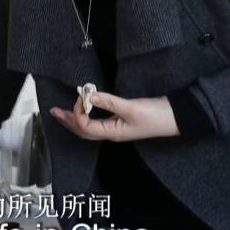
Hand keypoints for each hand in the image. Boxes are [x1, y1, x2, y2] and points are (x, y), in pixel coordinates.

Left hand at [50, 91, 179, 140]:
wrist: (176, 117)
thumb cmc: (156, 115)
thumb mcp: (131, 107)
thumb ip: (109, 101)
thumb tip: (88, 95)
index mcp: (112, 133)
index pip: (85, 126)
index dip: (78, 112)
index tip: (81, 96)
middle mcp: (111, 133)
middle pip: (83, 130)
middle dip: (67, 121)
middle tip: (53, 111)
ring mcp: (116, 128)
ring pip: (89, 127)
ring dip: (74, 119)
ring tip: (62, 112)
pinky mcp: (121, 121)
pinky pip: (97, 122)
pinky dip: (87, 115)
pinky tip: (85, 109)